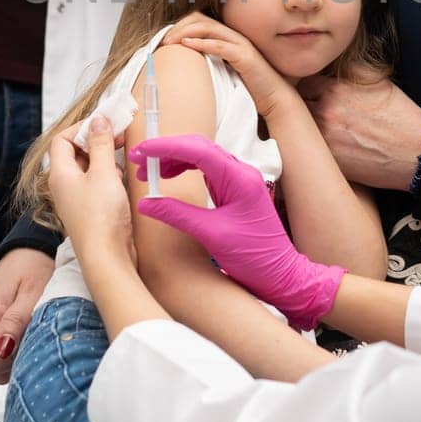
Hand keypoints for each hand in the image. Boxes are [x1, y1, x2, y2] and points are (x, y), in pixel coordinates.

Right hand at [0, 248, 55, 381]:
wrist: (29, 248)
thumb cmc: (36, 267)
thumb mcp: (33, 293)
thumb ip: (16, 322)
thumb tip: (2, 350)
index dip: (10, 364)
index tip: (30, 347)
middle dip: (13, 360)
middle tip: (35, 335)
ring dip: (14, 351)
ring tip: (31, 327)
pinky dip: (12, 342)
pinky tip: (25, 326)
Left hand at [48, 115, 136, 273]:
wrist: (107, 258)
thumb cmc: (100, 219)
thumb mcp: (103, 173)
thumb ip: (101, 144)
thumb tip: (98, 121)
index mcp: (60, 174)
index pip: (63, 139)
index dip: (82, 127)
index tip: (104, 123)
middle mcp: (64, 186)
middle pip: (76, 152)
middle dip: (97, 142)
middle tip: (119, 135)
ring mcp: (76, 199)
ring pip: (89, 168)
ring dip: (105, 160)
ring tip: (121, 162)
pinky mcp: (90, 210)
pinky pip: (97, 184)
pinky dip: (109, 177)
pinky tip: (122, 182)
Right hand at [128, 133, 343, 329]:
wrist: (281, 274)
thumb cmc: (255, 257)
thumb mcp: (211, 235)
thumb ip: (177, 215)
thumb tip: (146, 202)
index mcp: (239, 178)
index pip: (198, 150)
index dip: (166, 147)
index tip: (141, 151)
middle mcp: (240, 172)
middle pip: (198, 147)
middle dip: (166, 151)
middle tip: (139, 160)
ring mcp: (239, 180)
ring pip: (201, 157)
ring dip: (173, 160)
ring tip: (149, 174)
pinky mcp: (235, 190)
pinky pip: (207, 170)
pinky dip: (184, 170)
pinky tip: (169, 180)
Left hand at [163, 11, 291, 120]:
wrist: (275, 99)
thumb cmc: (249, 88)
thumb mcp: (224, 71)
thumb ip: (209, 62)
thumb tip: (183, 65)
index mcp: (228, 38)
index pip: (199, 21)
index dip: (180, 26)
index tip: (164, 39)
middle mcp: (234, 36)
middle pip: (200, 20)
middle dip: (179, 27)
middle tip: (163, 41)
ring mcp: (240, 44)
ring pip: (208, 28)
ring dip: (185, 32)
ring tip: (170, 42)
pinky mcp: (244, 57)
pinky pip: (220, 45)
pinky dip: (202, 43)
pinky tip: (188, 45)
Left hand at [298, 73, 420, 189]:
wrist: (416, 151)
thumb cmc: (397, 114)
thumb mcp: (374, 79)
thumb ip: (346, 67)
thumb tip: (327, 60)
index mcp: (334, 90)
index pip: (299, 83)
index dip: (303, 87)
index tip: (307, 92)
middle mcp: (325, 113)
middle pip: (294, 106)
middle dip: (299, 108)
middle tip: (307, 112)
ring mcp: (324, 140)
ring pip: (298, 130)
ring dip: (301, 129)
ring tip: (310, 131)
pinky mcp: (328, 163)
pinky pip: (307, 152)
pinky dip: (310, 149)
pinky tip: (320, 149)